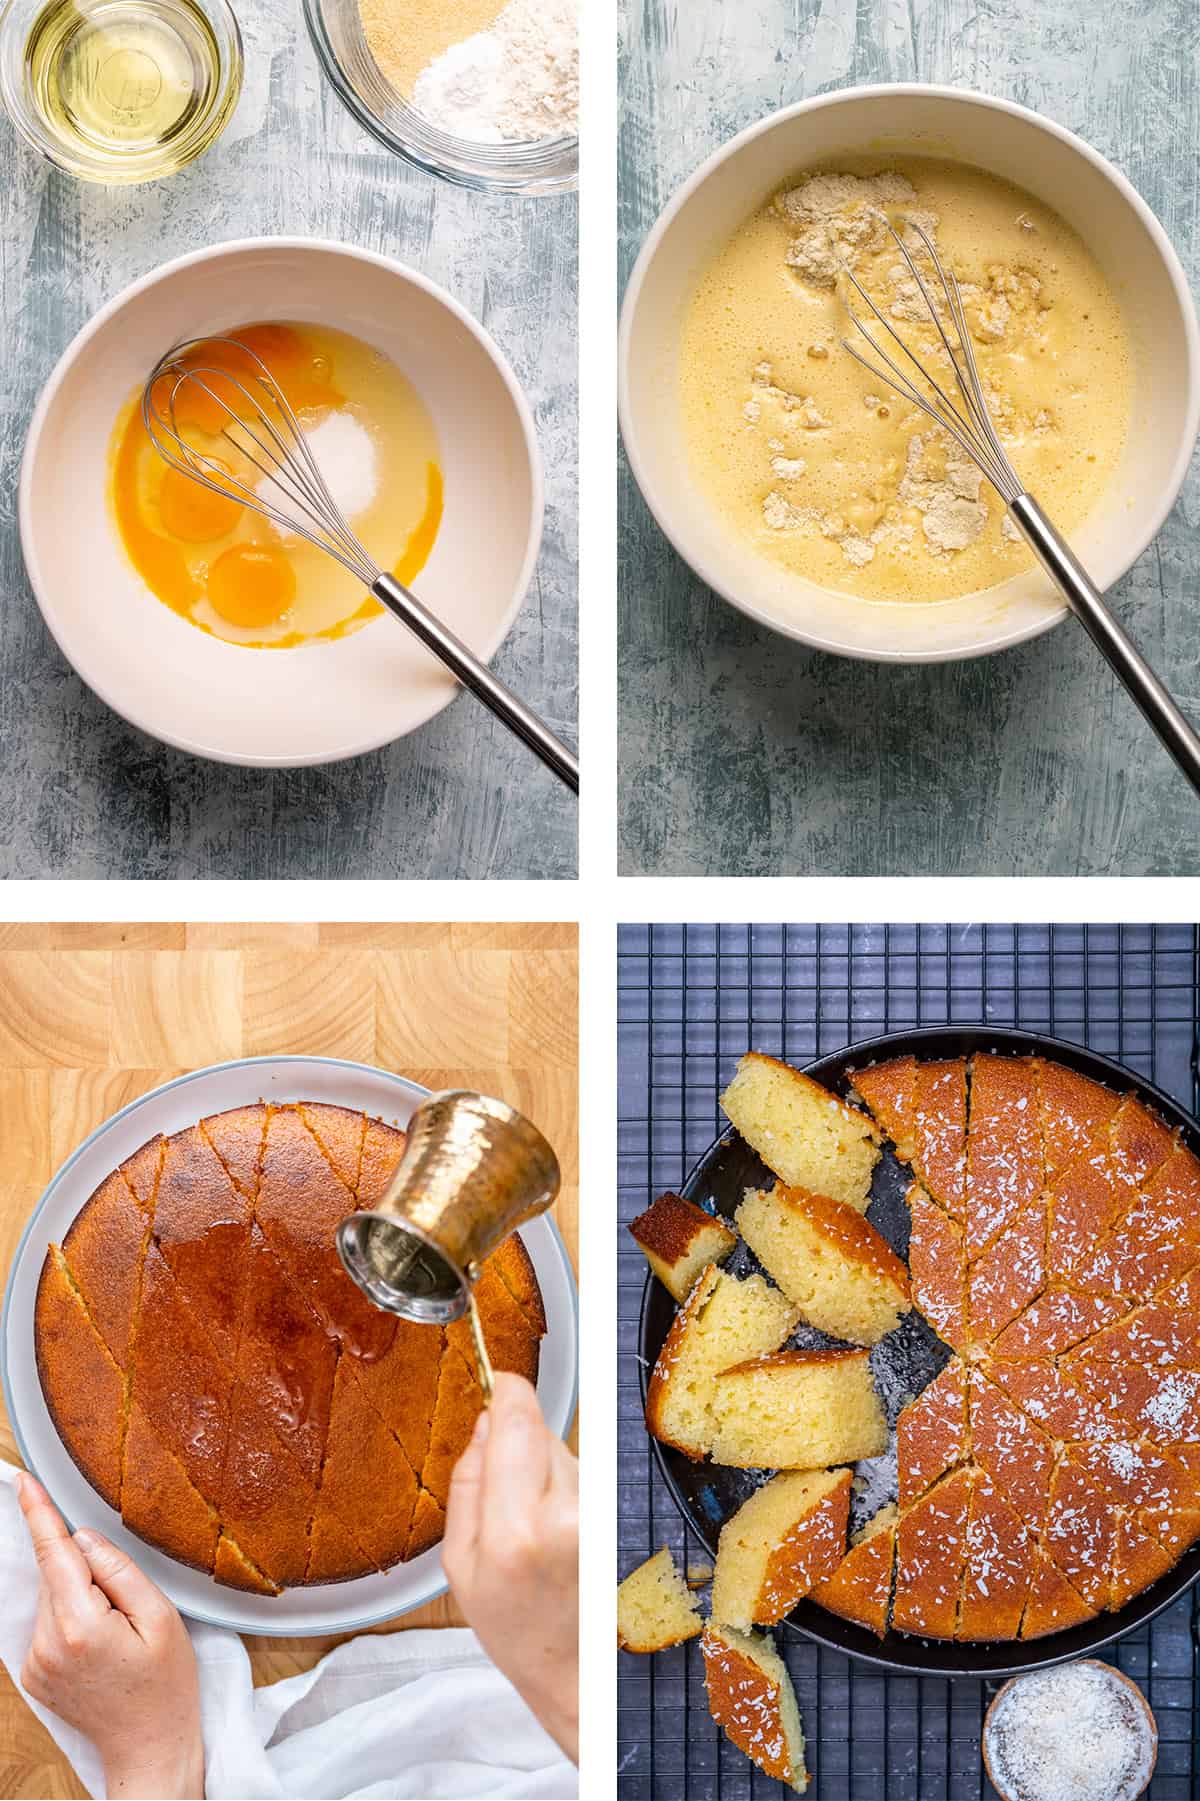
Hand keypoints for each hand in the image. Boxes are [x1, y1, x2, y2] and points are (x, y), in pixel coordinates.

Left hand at [16, 1472, 204, 1799]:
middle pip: (58, 1575)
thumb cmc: (165, 1685)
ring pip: (54, 1599)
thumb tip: (83, 1540)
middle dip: (88, 1572)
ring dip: (82, 1598)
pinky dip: (74, 1619)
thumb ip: (119, 1570)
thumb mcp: (160, 1617)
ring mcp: (35, 1663)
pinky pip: (50, 1623)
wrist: (148, 1747)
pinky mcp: (32, 1674)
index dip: (38, 1514)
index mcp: (80, 1626)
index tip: (23, 1480)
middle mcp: (46, 1644)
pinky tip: (102, 1645)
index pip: (54, 1555)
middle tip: (127, 1609)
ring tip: (118, 1633)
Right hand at [443, 1373, 578, 1764]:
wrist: (577, 1671)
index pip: (518, 1420)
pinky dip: (568, 1488)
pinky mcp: (619, 1515)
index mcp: (516, 1531)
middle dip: (518, 1441)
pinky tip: (560, 1530)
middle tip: (506, 1490)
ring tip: (535, 1523)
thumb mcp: (458, 1564)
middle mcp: (568, 1516)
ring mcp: (601, 1516)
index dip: (506, 1390)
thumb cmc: (516, 1628)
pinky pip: (585, 1474)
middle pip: (541, 1430)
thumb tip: (483, 1422)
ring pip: (566, 1450)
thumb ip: (467, 1482)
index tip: (495, 1381)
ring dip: (547, 1468)